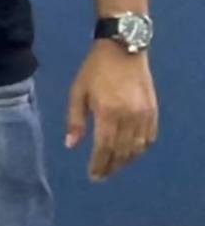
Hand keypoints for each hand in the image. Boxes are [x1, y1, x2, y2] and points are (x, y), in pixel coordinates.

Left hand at [64, 42, 158, 181]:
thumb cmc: (95, 70)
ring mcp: (144, 114)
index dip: (98, 164)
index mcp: (108, 113)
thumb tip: (71, 146)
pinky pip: (150, 137)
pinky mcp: (153, 110)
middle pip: (121, 151)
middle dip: (111, 166)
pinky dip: (141, 149)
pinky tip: (131, 154)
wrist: (123, 49)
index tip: (93, 175)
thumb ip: (75, 121)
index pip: (104, 148)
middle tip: (101, 176)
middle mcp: (129, 116)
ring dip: (126, 161)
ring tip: (113, 167)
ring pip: (137, 147)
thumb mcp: (77, 92)